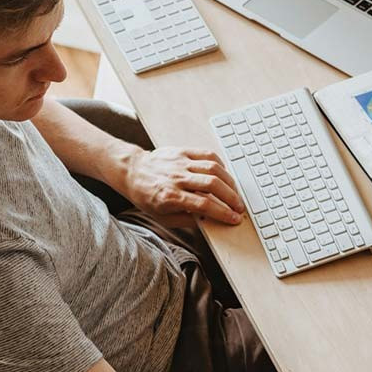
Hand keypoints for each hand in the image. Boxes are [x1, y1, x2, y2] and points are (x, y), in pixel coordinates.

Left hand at [120, 146, 245, 224]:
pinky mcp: (182, 151)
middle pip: (213, 185)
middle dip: (231, 198)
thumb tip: (210, 220)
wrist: (132, 171)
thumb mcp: (162, 217)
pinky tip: (225, 175)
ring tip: (235, 193)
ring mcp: (180, 163)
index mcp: (170, 197)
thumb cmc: (146, 196)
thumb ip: (187, 220)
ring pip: (213, 169)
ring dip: (229, 182)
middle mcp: (177, 178)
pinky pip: (207, 155)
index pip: (204, 205)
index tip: (234, 218)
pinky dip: (220, 165)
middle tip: (239, 207)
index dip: (223, 213)